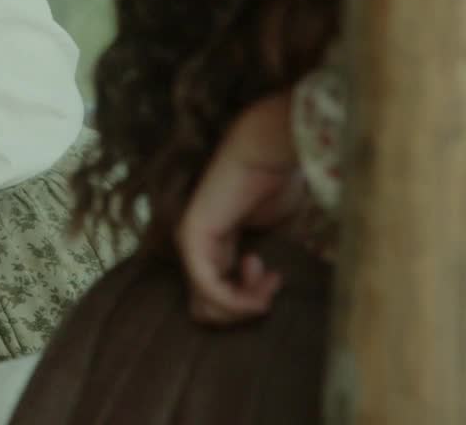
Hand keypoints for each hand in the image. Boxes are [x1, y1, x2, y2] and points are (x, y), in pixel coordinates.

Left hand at [175, 89, 307, 324]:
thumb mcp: (273, 236)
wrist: (265, 153)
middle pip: (210, 311)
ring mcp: (190, 245)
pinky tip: (259, 273)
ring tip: (267, 276)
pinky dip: (238, 296)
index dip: (249, 303)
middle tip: (271, 282)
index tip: (275, 278)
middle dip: (246, 308)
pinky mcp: (192, 239)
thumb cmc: (275, 184)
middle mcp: (196, 249)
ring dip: (246, 303)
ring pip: (208, 307)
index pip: (217, 300)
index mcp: (214, 247)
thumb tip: (260, 302)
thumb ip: (260, 268)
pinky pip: (208, 289)